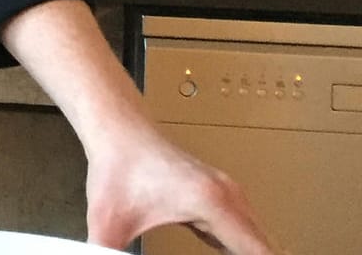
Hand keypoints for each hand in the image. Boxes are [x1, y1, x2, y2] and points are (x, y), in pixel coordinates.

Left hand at [84, 128, 272, 253]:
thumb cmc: (116, 168)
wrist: (117, 131)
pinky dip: (245, 251)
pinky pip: (244, 233)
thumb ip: (106, 253)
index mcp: (213, 204)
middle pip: (267, 247)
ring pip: (259, 240)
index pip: (260, 253)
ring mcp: (228, 196)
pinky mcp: (219, 199)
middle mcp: (229, 198)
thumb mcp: (108, 224)